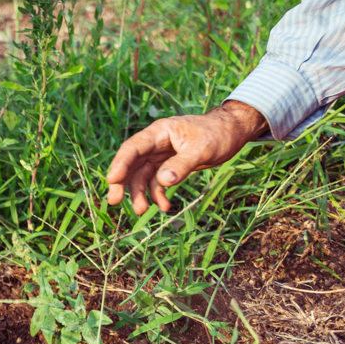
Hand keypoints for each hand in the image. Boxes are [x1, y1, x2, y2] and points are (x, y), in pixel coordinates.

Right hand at [106, 101, 266, 213]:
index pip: (134, 147)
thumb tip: (164, 182)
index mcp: (159, 132)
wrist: (232, 132)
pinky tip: (165, 207)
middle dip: (123, 182)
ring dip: (140, 193)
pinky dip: (159, 194)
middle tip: (113, 201)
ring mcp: (161, 155)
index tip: (112, 180)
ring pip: (143, 175)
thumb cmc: (218, 134)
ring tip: (141, 211)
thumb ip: (182, 165)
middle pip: (133, 163)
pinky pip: (158, 181)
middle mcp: (156, 143)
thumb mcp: (202, 149)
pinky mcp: (170, 165)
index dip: (121, 163)